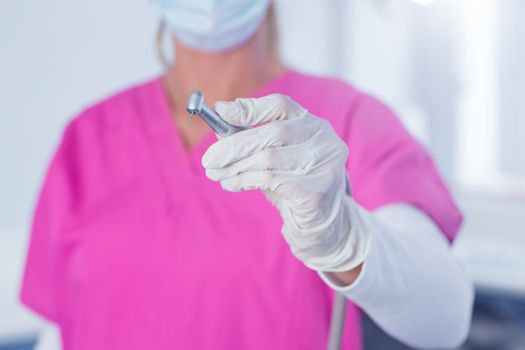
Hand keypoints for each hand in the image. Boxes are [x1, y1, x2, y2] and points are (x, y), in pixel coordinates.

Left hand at [202, 94, 370, 271]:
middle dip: (234, 145)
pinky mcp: (317, 190)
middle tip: (209, 159)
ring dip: (236, 167)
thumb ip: (250, 139)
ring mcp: (324, 164)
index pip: (281, 105)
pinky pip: (271, 180)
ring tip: (217, 174)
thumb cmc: (290, 184)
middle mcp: (324, 139)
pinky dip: (245, 181)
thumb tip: (219, 125)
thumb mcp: (272, 158)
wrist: (317, 223)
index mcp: (313, 124)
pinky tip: (232, 184)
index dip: (250, 108)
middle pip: (272, 132)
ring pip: (268, 158)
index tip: (221, 112)